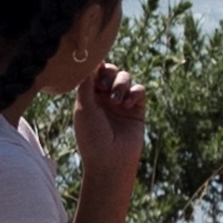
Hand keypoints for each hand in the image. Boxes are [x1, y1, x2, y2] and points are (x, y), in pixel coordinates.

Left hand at [69, 59, 150, 193]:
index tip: (96, 64)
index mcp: (88, 96)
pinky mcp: (137, 109)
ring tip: (117, 101)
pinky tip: (127, 105)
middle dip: (109, 73)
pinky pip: (139, 90)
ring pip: (126, 78)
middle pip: (110, 71)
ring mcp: (121, 102)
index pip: (93, 72)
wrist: (111, 161)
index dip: (96, 65)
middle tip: (105, 85)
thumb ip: (86, 83)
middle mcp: (104, 97)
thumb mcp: (83, 108)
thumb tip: (88, 61)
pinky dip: (134, 93)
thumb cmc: (92, 136)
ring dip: (121, 84)